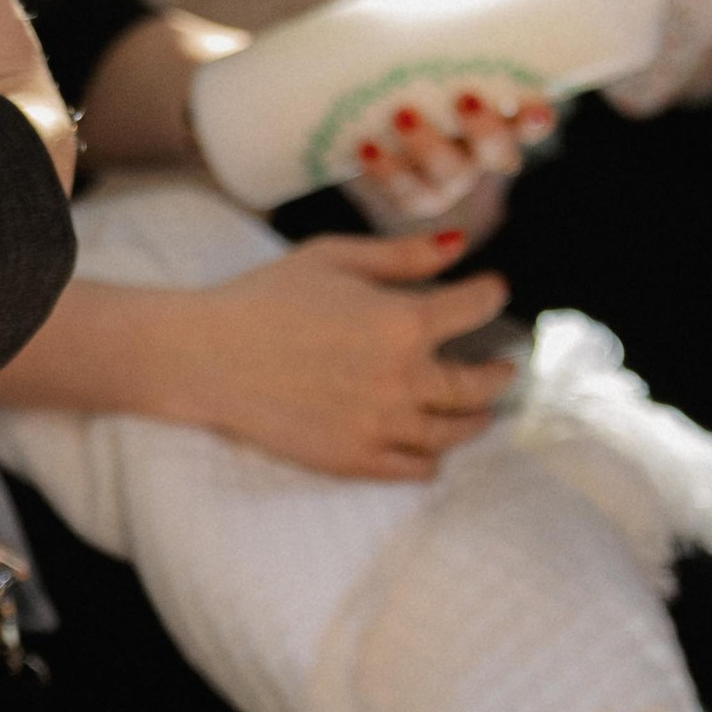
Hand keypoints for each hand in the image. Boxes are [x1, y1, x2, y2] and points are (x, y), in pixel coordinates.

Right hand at [148, 229, 515, 481]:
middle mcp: (402, 379)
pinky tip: (433, 449)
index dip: (490, 295)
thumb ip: (402, 254)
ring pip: (452, 432)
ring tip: (481, 412)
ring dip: (475, 420)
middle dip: (498, 373)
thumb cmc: (265, 297)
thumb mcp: (334, 258)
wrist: (206, 356)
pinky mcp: (354, 459)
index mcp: (401, 322)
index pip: (475, 308)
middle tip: (505, 367)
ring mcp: (381, 426)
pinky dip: (432, 459)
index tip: (493, 292)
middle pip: (476, 384)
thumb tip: (459, 243)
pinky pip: (415, 468)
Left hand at [341, 75, 554, 238]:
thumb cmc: (424, 59)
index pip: (532, 122)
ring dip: (428, 148)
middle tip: (463, 96)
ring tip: (401, 114)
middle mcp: (481, 152)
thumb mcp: (439, 28)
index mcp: (501, 115)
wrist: (378, 99)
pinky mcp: (412, 194)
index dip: (536, 119)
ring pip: (449, 177)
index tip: (533, 107)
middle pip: (497, 154)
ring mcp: (449, 178)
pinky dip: (385, 174)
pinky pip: (405, 195)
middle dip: (484, 130)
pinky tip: (365, 147)